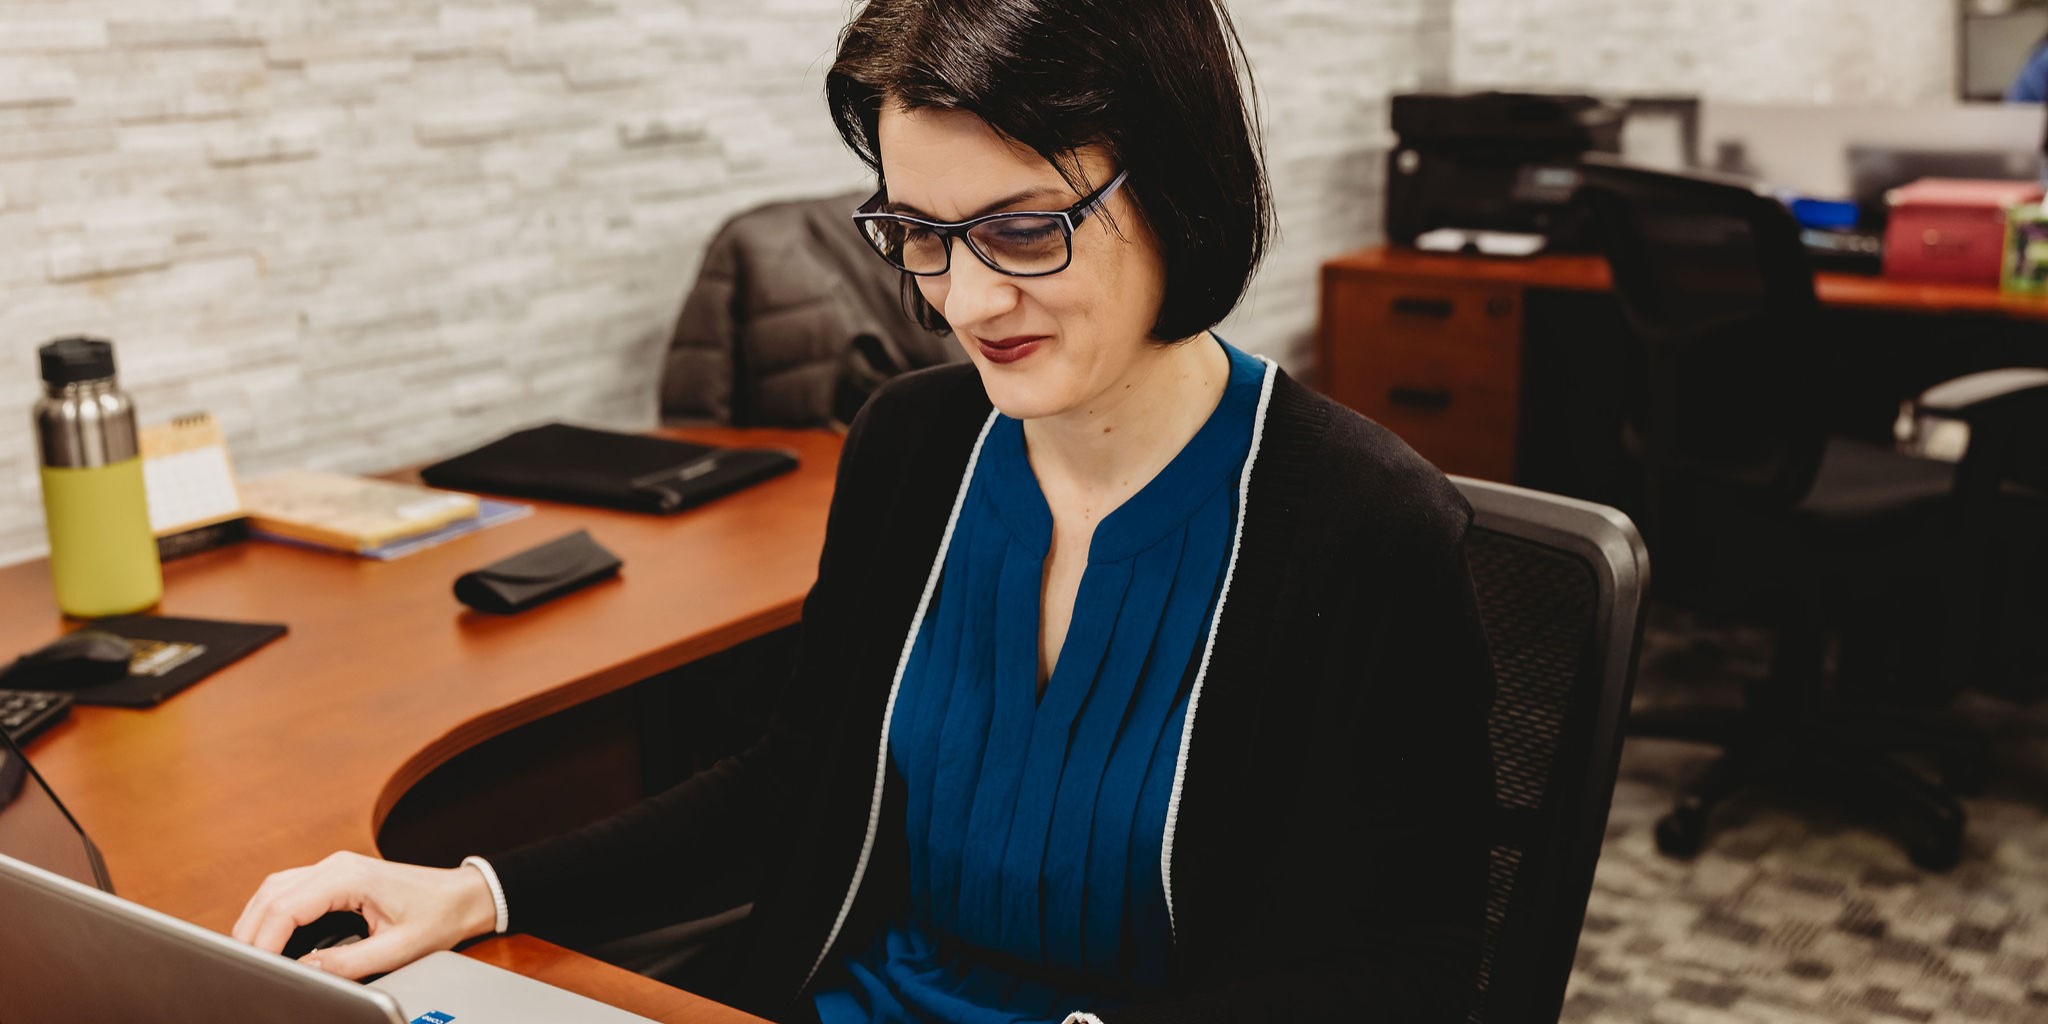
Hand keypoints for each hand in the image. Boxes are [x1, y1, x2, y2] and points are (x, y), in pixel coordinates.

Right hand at [232, 851, 498, 979]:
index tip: (255, 969)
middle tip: (244, 968)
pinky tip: (269, 938)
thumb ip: (348, 963)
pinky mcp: (334, 876)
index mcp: (349, 876)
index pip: (286, 907)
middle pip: (271, 894)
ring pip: (274, 889)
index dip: (263, 941)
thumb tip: (304, 970)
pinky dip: (271, 913)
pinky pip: (289, 890)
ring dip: (257, 921)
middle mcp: (335, 864)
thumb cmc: (437, 917)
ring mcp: (333, 867)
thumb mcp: (397, 949)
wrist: (462, 896)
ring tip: (250, 957)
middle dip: (251, 933)